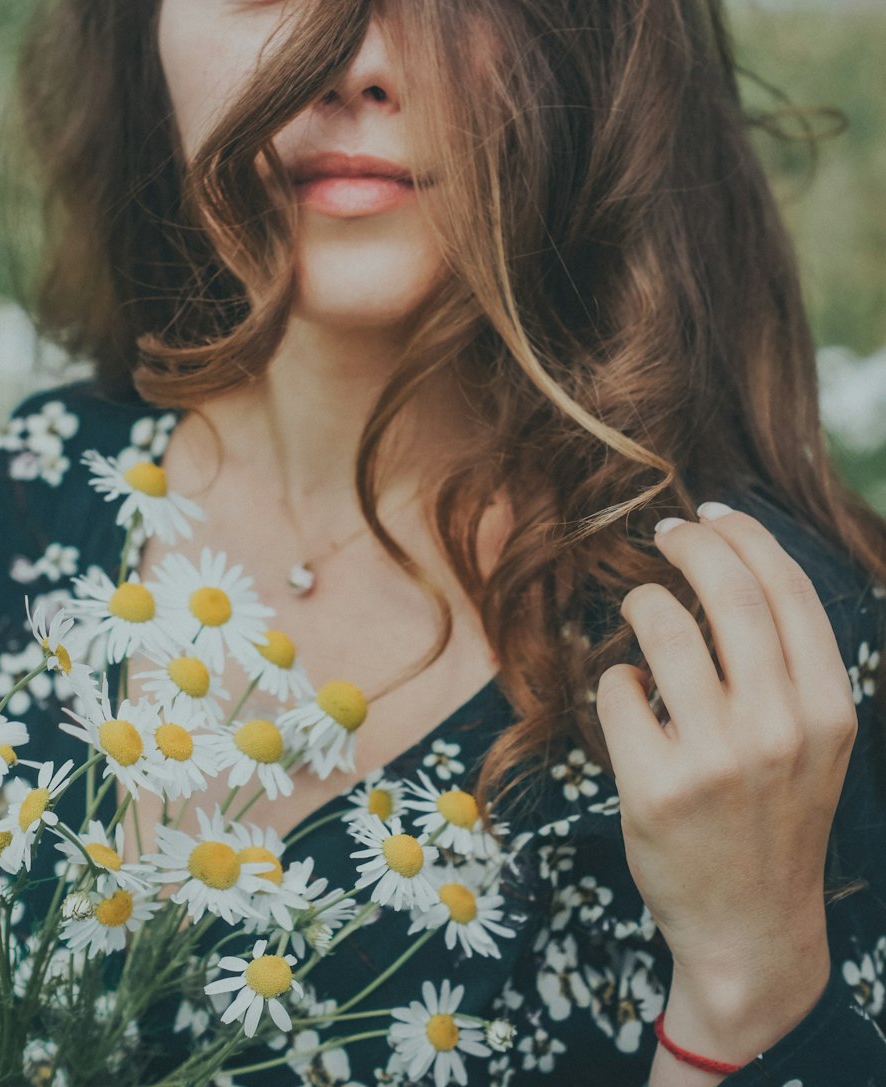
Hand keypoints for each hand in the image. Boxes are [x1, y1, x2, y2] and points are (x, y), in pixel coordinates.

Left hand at [596, 503, 857, 1041]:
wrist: (752, 929)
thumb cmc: (775, 815)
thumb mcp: (813, 740)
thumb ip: (785, 662)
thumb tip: (731, 557)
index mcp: (826, 710)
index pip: (786, 589)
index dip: (743, 535)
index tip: (711, 514)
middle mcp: (778, 729)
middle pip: (726, 590)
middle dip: (688, 542)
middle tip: (665, 531)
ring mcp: (715, 759)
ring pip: (659, 626)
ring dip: (641, 603)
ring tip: (640, 613)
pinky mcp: (655, 787)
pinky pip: (617, 688)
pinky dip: (617, 681)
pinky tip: (632, 704)